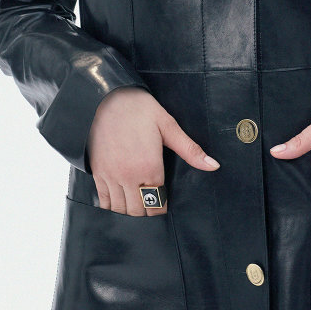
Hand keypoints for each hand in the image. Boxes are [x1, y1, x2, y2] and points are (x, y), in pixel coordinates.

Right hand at [86, 86, 219, 215]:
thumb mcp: (169, 126)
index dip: (162, 207)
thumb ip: (190, 150)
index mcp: (150, 168)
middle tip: (152, 204)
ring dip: (129, 210)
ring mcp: (111, 175)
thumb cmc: (140, 110)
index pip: (157, 203)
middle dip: (147, 212)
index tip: (164, 204)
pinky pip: (103, 200)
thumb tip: (213, 165)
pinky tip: (120, 198)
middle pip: (138, 211)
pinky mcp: (97, 171)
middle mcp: (129, 176)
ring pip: (120, 209)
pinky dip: (112, 204)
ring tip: (137, 203)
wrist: (107, 97)